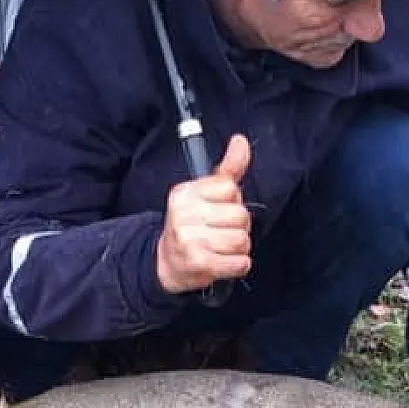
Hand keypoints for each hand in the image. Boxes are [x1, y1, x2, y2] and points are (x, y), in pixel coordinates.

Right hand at [156, 134, 253, 293]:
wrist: (166, 263)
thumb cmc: (191, 226)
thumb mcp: (205, 193)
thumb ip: (227, 169)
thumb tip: (241, 142)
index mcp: (186, 192)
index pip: (230, 188)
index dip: (233, 201)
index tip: (219, 210)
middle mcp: (184, 213)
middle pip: (241, 215)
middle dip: (239, 227)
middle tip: (221, 233)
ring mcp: (189, 239)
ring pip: (241, 240)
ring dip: (238, 249)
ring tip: (221, 249)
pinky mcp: (198, 263)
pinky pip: (239, 263)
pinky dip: (238, 265)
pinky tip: (225, 263)